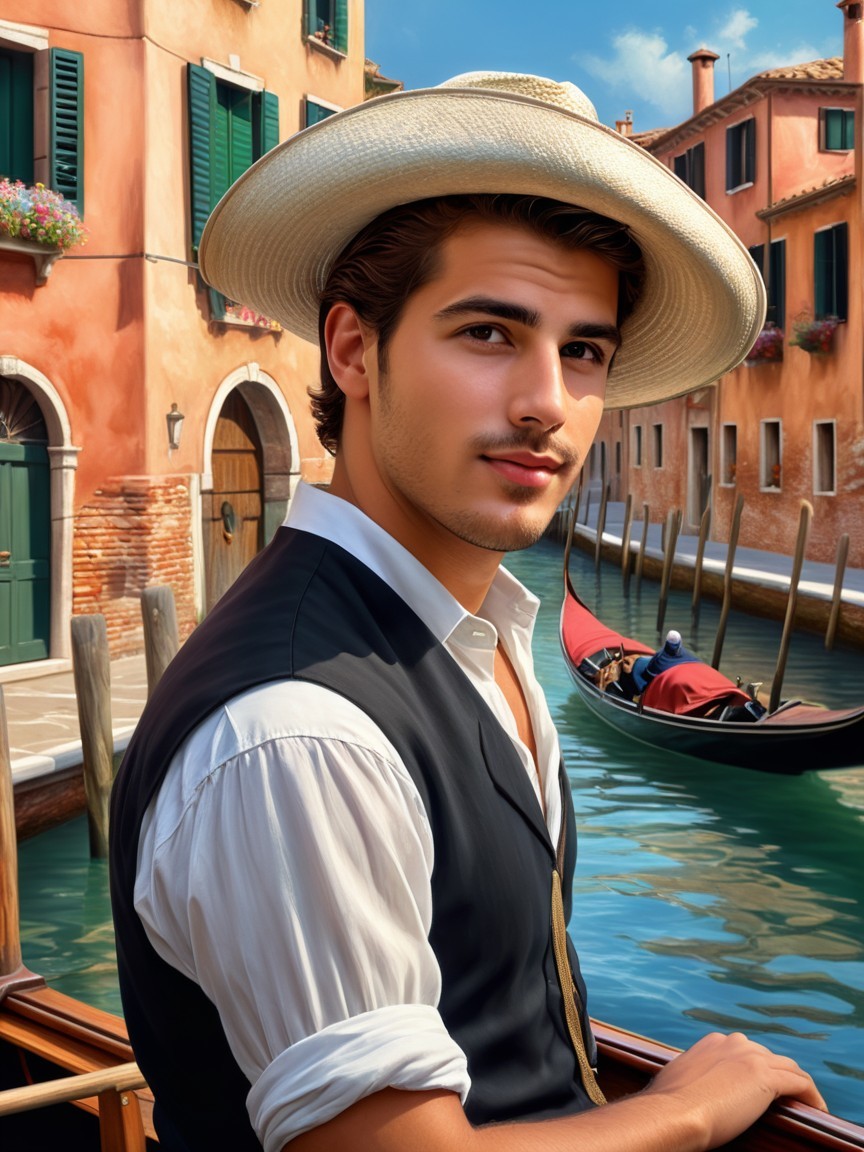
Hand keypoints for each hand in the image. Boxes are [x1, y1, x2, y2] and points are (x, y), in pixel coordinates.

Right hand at [643, 1031, 826, 1147]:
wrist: (673, 1113)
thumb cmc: (669, 1106)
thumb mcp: (679, 1081)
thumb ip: (692, 1078)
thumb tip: (691, 1091)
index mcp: (713, 1043)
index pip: (744, 1052)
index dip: (755, 1069)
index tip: (758, 1088)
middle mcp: (733, 1043)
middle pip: (768, 1056)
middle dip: (778, 1075)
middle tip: (784, 1098)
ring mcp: (750, 1057)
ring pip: (788, 1066)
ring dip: (798, 1084)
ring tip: (805, 1103)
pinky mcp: (766, 1077)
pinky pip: (800, 1083)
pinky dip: (811, 1095)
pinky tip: (817, 1108)